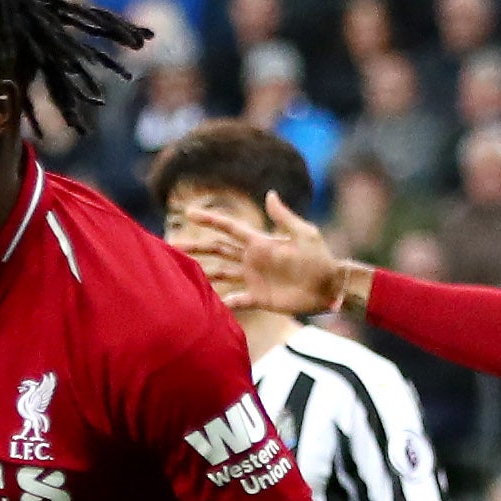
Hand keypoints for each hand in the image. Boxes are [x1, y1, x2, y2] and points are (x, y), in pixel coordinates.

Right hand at [171, 193, 355, 319]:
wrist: (329, 287)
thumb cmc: (320, 258)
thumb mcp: (305, 234)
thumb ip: (285, 217)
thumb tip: (270, 194)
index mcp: (260, 242)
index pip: (229, 228)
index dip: (210, 220)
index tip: (189, 212)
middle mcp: (252, 259)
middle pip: (218, 250)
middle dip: (196, 247)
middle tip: (172, 246)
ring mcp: (254, 279)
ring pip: (221, 273)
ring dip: (202, 273)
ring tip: (181, 274)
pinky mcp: (259, 298)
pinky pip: (236, 300)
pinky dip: (222, 303)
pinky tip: (206, 306)